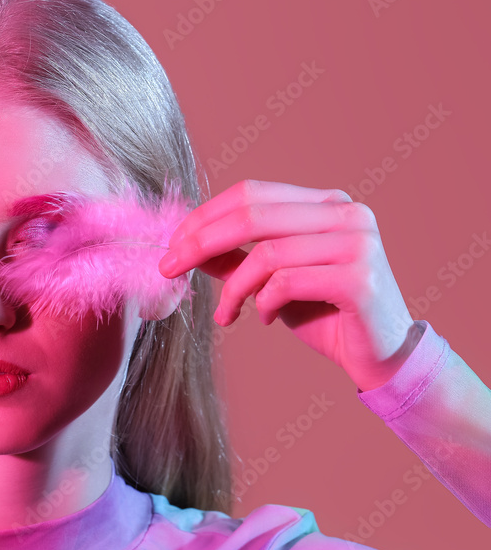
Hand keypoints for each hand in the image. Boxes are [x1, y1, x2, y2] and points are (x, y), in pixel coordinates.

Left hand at [157, 179, 420, 391]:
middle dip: (199, 242)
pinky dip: (264, 303)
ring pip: (266, 254)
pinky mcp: (359, 279)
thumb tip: (184, 244)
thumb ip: (235, 258)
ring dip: (232, 289)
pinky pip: (286, 282)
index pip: (252, 193)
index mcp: (326, 203)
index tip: (172, 245)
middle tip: (168, 268)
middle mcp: (346, 213)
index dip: (205, 216)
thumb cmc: (324, 314)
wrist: (381, 356)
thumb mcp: (270, 280)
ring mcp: (357, 243)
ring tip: (226, 314)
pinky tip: (267, 318)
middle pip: (252, 215)